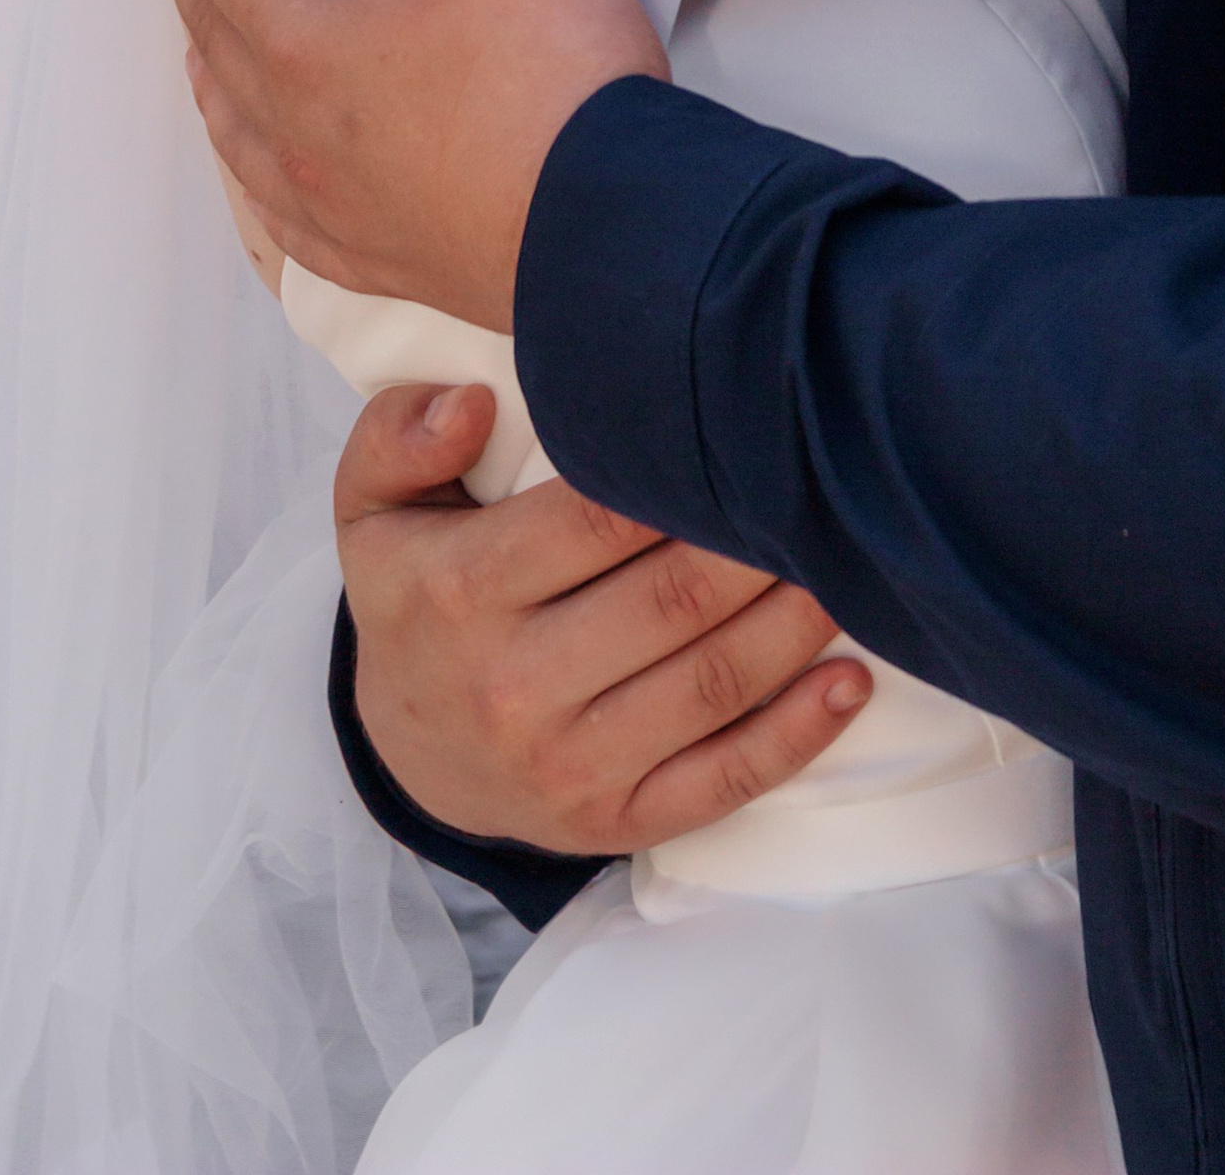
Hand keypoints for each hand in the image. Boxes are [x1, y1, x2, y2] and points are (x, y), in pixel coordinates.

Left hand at [154, 0, 662, 329]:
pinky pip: (275, 205)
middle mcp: (293, 126)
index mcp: (306, 38)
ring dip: (209, 58)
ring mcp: (326, 201)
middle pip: (211, 27)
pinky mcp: (370, 254)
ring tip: (202, 30)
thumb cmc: (559, 75)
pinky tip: (265, 168)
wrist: (617, 233)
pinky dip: (251, 160)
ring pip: (233, 122)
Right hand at [339, 383, 868, 855]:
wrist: (405, 748)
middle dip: (759, 536)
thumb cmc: (417, 597)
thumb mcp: (373, 510)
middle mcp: (513, 688)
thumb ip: (397, 437)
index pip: (595, 518)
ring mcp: (569, 767)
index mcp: (459, 593)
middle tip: (822, 476)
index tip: (747, 421)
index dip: (682, 469)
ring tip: (849, 554)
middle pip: (672, 599)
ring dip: (796, 620)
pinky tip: (851, 680)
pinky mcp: (614, 823)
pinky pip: (721, 782)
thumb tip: (471, 401)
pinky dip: (797, 734)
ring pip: (711, 684)